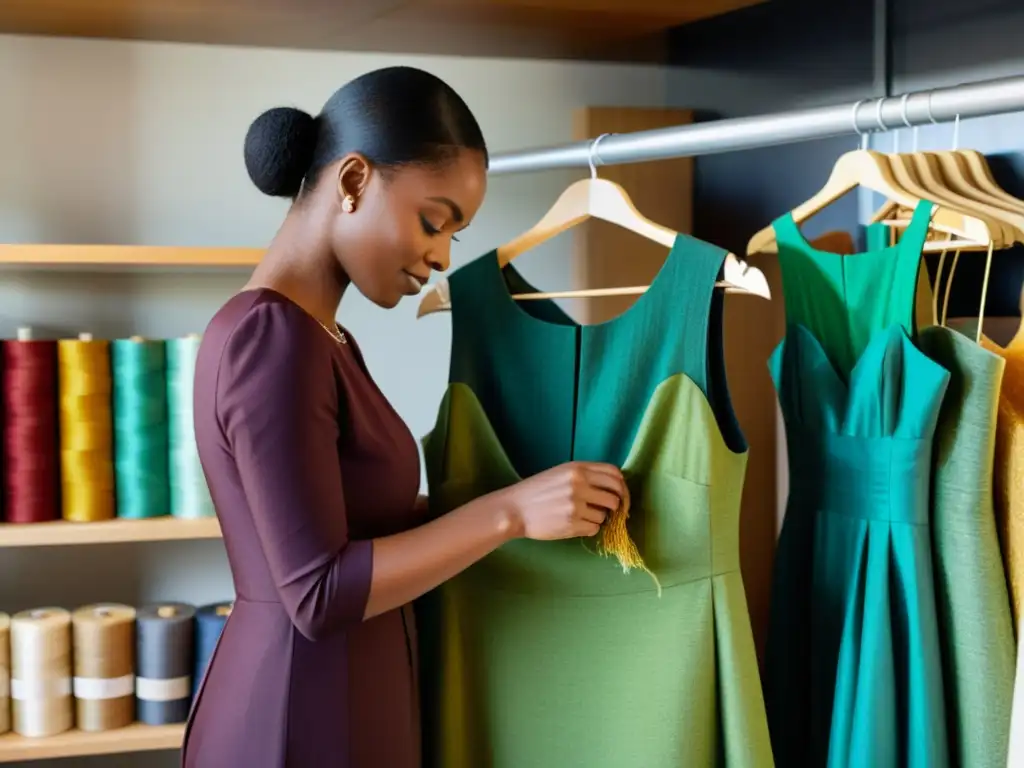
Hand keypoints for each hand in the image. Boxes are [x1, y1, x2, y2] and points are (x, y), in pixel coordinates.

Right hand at [498, 461, 625, 540]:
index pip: (614, 474)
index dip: (621, 485)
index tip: (619, 493)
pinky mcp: (572, 523)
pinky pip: (594, 528)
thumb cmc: (537, 491)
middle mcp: (579, 484)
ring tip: (579, 515)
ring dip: (597, 517)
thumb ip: (585, 474)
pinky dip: (588, 528)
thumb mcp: (560, 473)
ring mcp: (576, 505)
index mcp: (577, 468)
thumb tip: (615, 485)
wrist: (514, 509)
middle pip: (615, 496)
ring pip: (604, 515)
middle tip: (608, 509)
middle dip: (615, 505)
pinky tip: (573, 523)